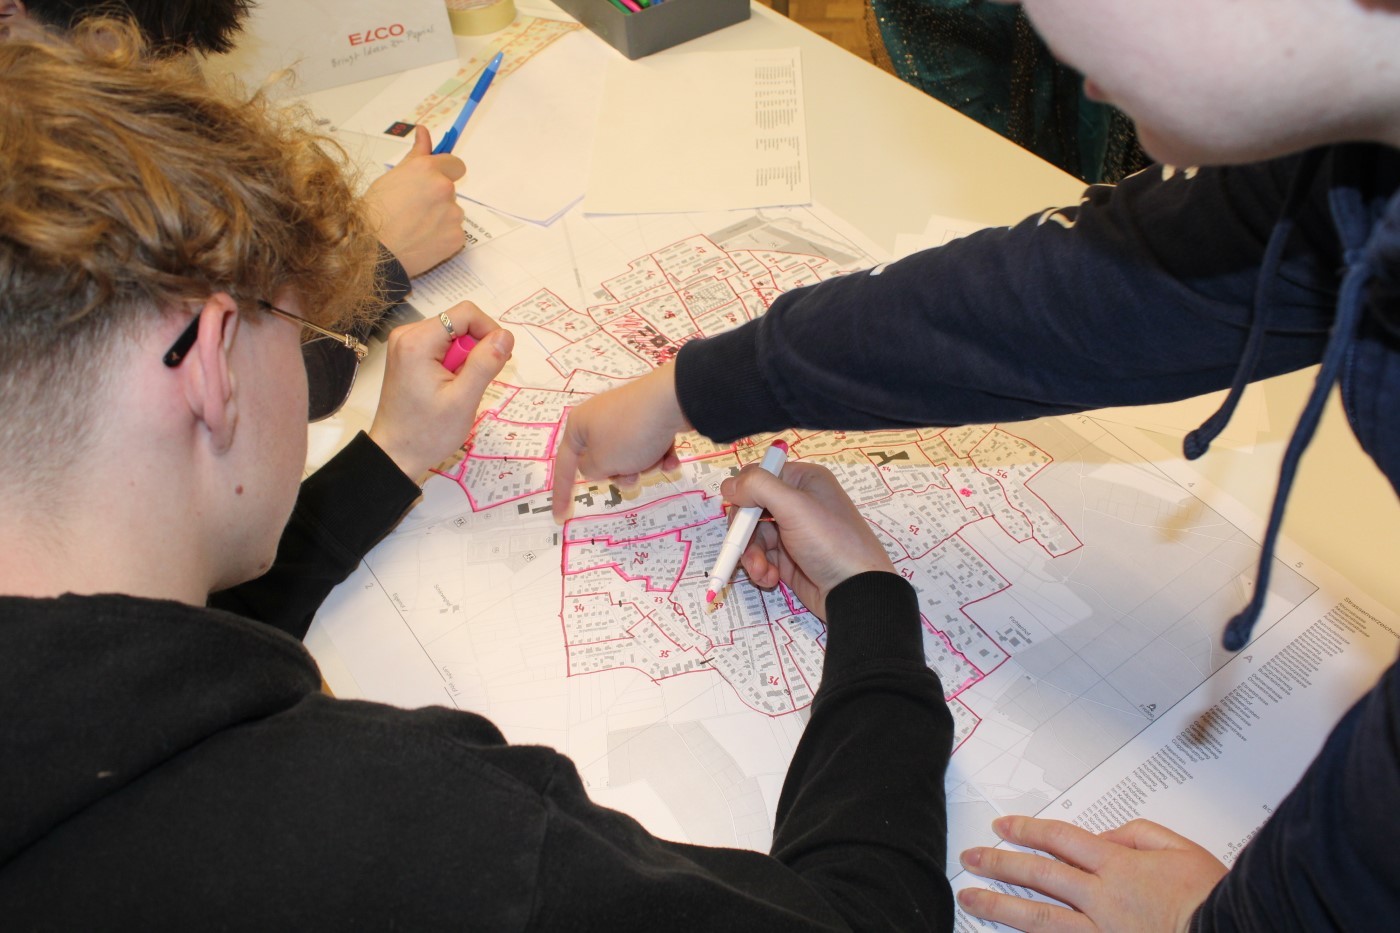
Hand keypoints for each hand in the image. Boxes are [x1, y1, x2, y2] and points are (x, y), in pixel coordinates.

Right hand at [362, 125, 466, 276]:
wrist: (372, 250)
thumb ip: (416, 154)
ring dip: (441, 217)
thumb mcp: (392, 176)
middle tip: (415, 209)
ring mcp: (452, 214)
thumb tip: (423, 131)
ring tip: (415, 227)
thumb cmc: (374, 213)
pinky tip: (423, 240)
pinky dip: (442, 237)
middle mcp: (444, 188)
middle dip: (438, 197)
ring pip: (453, 212)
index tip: (433, 182)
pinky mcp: (457, 237)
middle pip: (451, 190)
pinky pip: (454, 233)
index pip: (455, 164)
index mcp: (428, 169)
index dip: (444, 173)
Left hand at [368, 301, 512, 482]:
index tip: (498, 360)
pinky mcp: (408, 355)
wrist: (396, 454)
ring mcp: (405, 344)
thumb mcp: (464, 400)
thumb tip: (505, 336)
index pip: (466, 313)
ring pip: (452, 335)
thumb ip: (486, 364)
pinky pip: (441, 346)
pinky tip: (451, 386)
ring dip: (466, 358)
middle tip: (478, 382)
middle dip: (477, 348)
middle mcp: (407, 334)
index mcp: (418, 341)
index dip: (489, 331)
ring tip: (462, 388)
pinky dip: (454, 362)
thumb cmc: (427, 432)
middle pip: (459, 323)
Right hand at [551, 363, 689, 520]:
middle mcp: (598, 418)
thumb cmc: (629, 434)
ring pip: (629, 456)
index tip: (560, 517)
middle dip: (620, 474)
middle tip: (632, 474)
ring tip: (655, 458)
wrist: (672, 400)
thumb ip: (591, 471)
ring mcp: (626, 416)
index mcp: (579, 425)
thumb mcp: (602, 462)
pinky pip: (649, 445)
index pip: (564, 465)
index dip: (562, 493)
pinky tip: (671, 458)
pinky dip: (660, 454)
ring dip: (643, 465)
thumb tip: (595, 466)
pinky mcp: (649, 417)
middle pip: (603, 461)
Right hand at [724, 461, 894, 618]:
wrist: (855, 591)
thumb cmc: (831, 541)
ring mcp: (792, 533)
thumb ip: (759, 487)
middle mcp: (797, 504)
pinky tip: (770, 578)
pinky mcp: (788, 559)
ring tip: (760, 570)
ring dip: (751, 554)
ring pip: (752, 536)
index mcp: (803, 481)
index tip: (740, 510)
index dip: (746, 492)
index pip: (761, 476)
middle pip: (750, 508)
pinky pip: (761, 557)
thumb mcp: (795, 506)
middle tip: (741, 545)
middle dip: (744, 531)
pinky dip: (760, 568)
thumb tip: (728, 485)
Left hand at [957, 816, 1226, 932]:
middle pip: (1039, 874)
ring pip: (1038, 917)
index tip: (1004, 827)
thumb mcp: (1181, 850)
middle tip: (971, 857)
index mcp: (1120, 866)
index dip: (1027, 830)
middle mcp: (1104, 899)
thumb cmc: (1215, 901)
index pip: (1060, 839)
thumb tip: (1104, 835)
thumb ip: (1137, 834)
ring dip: (999, 905)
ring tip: (970, 898)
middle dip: (1000, 863)